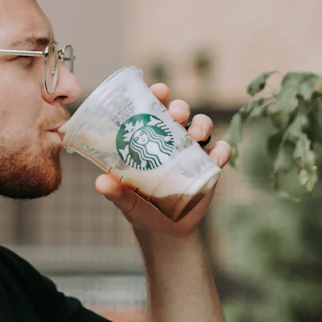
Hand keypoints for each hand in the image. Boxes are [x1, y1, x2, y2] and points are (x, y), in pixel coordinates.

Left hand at [95, 83, 232, 236]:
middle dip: (180, 107)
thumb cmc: (140, 208)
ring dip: (202, 125)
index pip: (153, 108)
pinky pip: (220, 152)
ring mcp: (193, 152)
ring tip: (196, 136)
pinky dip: (221, 151)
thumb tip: (100, 182)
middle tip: (177, 115)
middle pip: (180, 113)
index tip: (159, 91)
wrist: (165, 231)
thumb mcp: (126, 200)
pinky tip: (216, 156)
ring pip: (203, 127)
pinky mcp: (210, 167)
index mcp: (149, 137)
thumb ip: (116, 193)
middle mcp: (172, 139)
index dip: (158, 94)